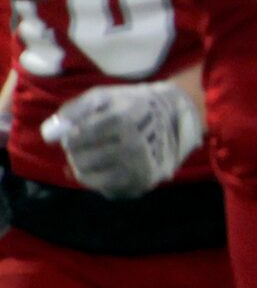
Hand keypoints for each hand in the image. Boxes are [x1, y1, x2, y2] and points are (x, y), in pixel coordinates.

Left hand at [41, 78, 200, 198]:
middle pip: (80, 161)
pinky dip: (102, 181)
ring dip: (85, 170)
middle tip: (87, 147)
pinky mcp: (143, 183)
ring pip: (90, 179)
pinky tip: (111, 168)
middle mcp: (132, 147)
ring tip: (95, 158)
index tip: (76, 135)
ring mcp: (139, 167)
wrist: (175, 117)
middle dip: (76, 154)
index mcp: (122, 121)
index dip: (70, 138)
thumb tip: (50, 134)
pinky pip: (107, 190)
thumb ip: (74, 110)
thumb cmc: (132, 104)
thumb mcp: (104, 96)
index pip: (75, 139)